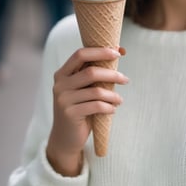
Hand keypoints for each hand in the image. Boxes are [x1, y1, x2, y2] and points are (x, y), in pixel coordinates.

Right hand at [46, 46, 127, 175]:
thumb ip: (96, 71)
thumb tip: (121, 49)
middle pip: (91, 72)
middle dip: (112, 74)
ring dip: (113, 95)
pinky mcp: (70, 114)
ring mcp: (63, 99)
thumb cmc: (80, 107)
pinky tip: (113, 109)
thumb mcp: (84, 88)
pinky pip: (96, 106)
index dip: (100, 51)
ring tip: (119, 99)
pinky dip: (109, 106)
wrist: (65, 137)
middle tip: (125, 79)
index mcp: (62, 73)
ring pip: (96, 91)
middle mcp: (60, 84)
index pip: (80, 54)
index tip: (117, 53)